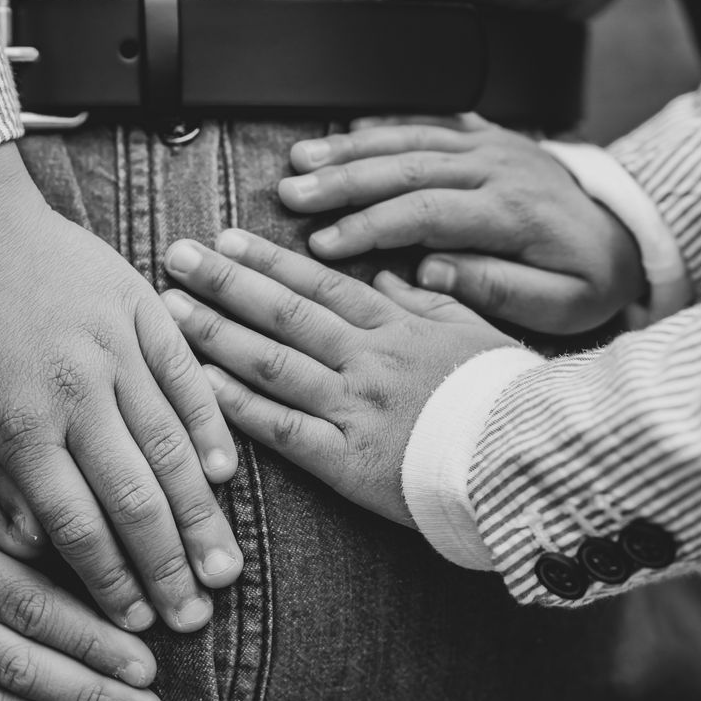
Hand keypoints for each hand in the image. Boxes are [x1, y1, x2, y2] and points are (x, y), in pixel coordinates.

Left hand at [0, 143, 242, 634]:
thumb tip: (37, 546)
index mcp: (17, 422)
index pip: (75, 523)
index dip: (109, 580)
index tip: (133, 622)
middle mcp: (75, 390)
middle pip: (135, 497)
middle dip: (168, 567)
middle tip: (194, 617)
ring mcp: (115, 346)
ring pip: (172, 446)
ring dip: (202, 515)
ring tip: (225, 568)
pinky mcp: (140, 308)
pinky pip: (187, 379)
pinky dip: (211, 429)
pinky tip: (225, 477)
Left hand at [160, 229, 513, 525]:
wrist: (529, 458)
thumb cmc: (506, 396)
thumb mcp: (476, 331)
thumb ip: (429, 299)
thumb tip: (389, 275)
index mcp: (398, 327)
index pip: (321, 282)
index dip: (268, 260)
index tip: (226, 239)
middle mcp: (369, 359)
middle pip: (284, 312)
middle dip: (225, 282)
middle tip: (176, 256)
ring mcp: (355, 408)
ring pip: (272, 362)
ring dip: (215, 333)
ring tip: (171, 310)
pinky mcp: (349, 460)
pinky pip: (282, 428)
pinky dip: (237, 405)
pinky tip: (198, 384)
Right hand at [281, 115, 643, 332]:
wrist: (630, 230)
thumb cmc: (590, 276)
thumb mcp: (562, 304)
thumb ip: (498, 289)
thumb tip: (430, 272)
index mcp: (513, 212)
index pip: (429, 213)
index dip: (372, 227)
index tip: (325, 244)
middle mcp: (498, 167)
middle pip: (409, 165)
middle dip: (345, 179)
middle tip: (291, 192)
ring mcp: (492, 144)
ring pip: (412, 136)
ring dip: (353, 147)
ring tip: (302, 160)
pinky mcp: (488, 135)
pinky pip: (432, 118)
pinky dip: (387, 122)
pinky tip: (347, 132)